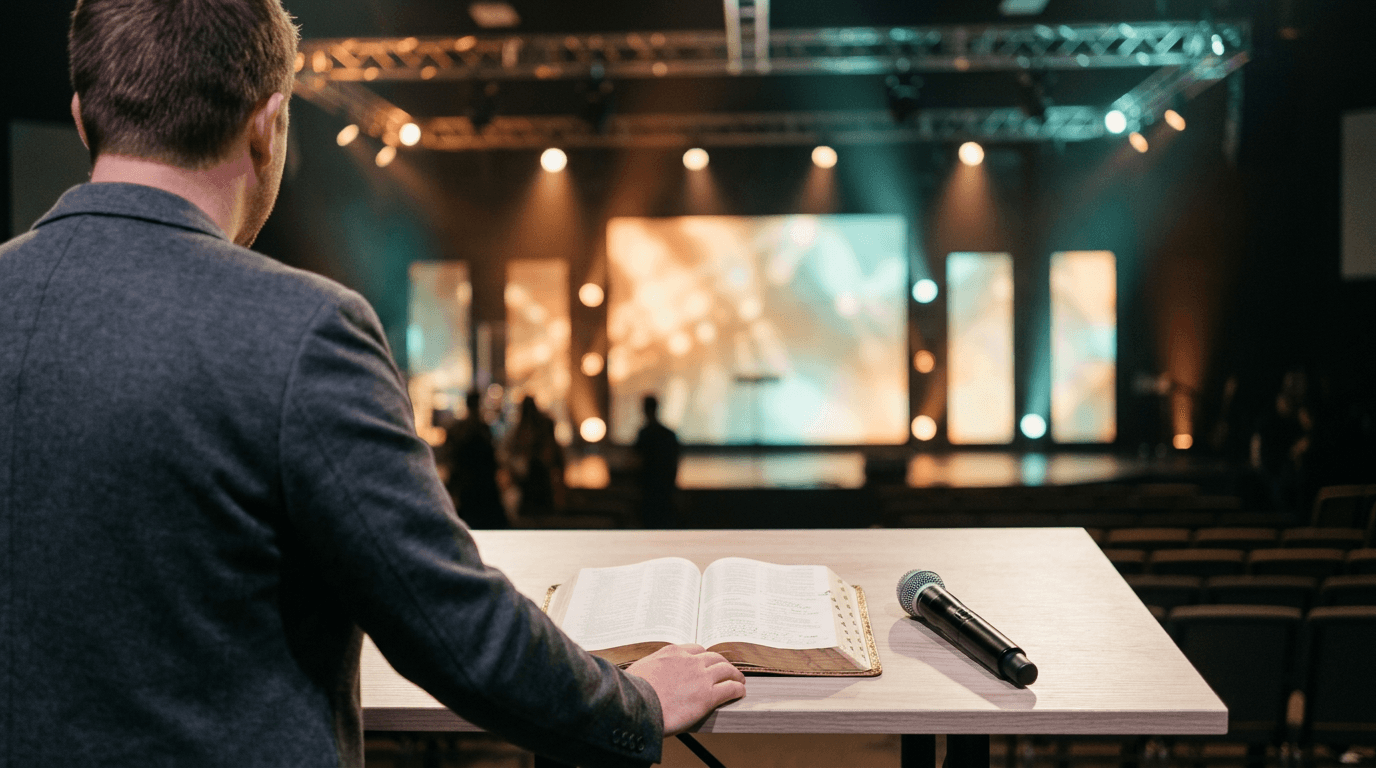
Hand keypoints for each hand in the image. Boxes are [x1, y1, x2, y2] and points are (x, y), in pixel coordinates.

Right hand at [625, 643, 745, 734]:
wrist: (636, 706)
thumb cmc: (631, 692)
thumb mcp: (639, 669)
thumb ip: (651, 668)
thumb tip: (647, 674)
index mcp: (672, 652)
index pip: (695, 649)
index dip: (703, 657)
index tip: (706, 663)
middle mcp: (689, 661)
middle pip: (714, 658)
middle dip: (722, 663)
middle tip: (727, 670)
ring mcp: (700, 677)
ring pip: (726, 670)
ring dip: (735, 674)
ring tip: (739, 680)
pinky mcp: (708, 696)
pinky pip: (730, 688)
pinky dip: (738, 689)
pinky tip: (741, 691)